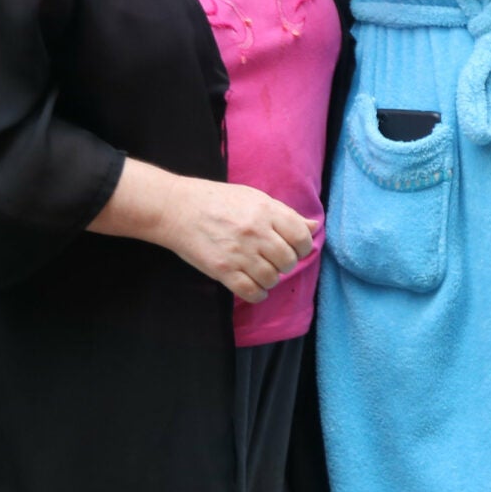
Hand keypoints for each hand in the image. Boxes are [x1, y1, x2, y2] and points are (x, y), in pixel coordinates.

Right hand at [153, 174, 316, 303]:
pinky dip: (258, 293)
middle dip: (286, 264)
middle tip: (275, 260)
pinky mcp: (223, 270)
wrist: (177, 208)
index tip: (296, 249)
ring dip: (271, 279)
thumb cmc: (216, 200)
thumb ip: (285, 214)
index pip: (301, 236)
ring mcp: (240, 252)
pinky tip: (256, 287)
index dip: (303, 247)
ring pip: (272, 278)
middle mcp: (256, 232)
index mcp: (266, 210)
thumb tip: (314, 227)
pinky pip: (251, 292)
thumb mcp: (254, 198)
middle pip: (288, 260)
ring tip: (262, 272)